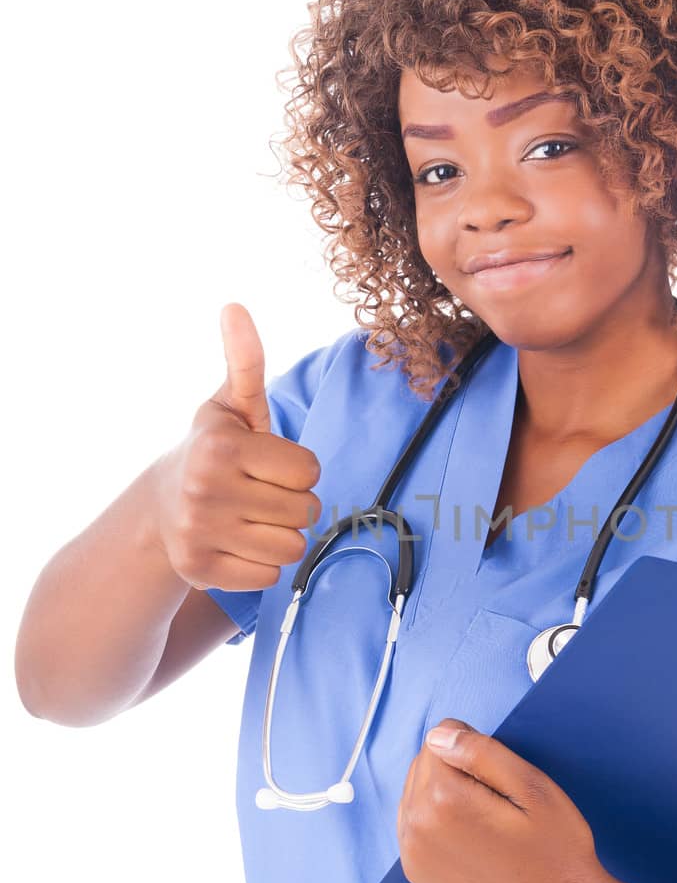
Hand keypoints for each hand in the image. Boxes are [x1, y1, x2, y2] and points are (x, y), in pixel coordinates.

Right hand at [148, 303, 322, 592]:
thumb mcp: (231, 405)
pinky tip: (236, 544)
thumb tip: (234, 306)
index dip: (297, 468)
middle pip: (306, 511)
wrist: (160, 507)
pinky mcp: (200, 570)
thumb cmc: (214, 450)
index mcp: (221, 446)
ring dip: (280, 535)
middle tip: (259, 493)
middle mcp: (206, 490)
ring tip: (250, 518)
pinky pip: (270, 575)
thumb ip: (245, 360)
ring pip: (292, 547)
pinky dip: (260, 564)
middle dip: (292, 503)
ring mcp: (199, 533)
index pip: (310, 470)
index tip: (268, 464)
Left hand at [396, 719, 606, 882]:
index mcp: (444, 801)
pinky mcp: (416, 870)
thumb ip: (481, 752)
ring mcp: (412, 853)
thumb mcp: (533, 786)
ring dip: (442, 791)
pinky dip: (435, 818)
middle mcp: (417, 827)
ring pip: (414, 790)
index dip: (473, 747)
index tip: (501, 777)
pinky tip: (468, 833)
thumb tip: (438, 734)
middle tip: (496, 798)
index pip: (439, 738)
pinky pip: (413, 821)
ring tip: (483, 817)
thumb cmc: (554, 845)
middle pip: (422, 763)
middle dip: (454, 768)